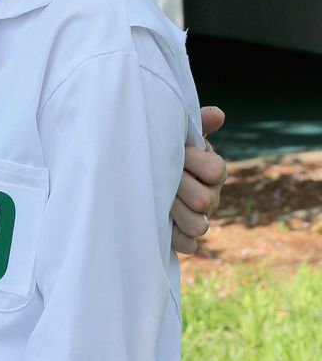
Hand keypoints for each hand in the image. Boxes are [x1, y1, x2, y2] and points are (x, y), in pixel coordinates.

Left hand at [172, 105, 227, 255]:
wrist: (143, 176)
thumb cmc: (166, 152)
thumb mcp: (179, 135)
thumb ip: (196, 123)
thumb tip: (218, 114)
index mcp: (213, 170)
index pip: (216, 170)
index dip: (193, 162)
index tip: (176, 153)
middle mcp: (211, 196)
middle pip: (204, 199)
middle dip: (179, 187)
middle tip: (160, 179)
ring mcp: (200, 218)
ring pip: (198, 225)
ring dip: (175, 212)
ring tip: (158, 201)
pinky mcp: (185, 238)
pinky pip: (189, 245)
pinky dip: (175, 237)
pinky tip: (161, 224)